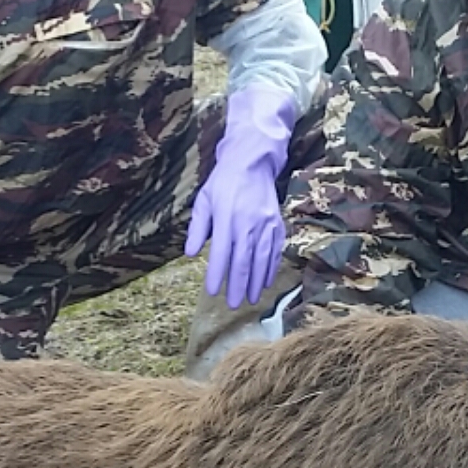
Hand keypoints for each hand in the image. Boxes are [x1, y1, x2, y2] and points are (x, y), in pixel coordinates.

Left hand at [186, 85, 297, 308]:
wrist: (252, 162)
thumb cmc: (224, 182)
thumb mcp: (204, 200)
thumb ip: (198, 227)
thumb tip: (190, 253)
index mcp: (227, 218)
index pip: (222, 253)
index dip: (217, 274)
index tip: (212, 292)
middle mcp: (248, 223)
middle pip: (244, 261)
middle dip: (238, 286)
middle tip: (234, 305)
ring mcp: (266, 225)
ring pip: (261, 259)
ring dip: (256, 282)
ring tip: (251, 299)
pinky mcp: (277, 224)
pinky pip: (275, 251)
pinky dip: (271, 268)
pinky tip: (266, 281)